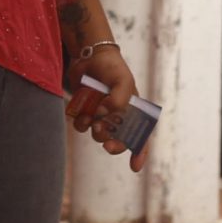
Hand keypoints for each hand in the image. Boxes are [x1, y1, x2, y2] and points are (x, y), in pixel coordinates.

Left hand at [67, 42, 146, 172]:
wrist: (90, 55)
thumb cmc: (112, 67)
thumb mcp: (123, 81)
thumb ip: (118, 100)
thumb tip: (103, 116)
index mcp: (133, 112)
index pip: (141, 137)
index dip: (140, 153)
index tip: (135, 167)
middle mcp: (118, 117)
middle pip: (118, 140)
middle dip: (113, 144)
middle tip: (106, 141)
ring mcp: (101, 116)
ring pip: (98, 135)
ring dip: (95, 131)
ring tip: (92, 117)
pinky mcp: (85, 112)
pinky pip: (82, 127)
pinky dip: (81, 123)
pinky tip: (82, 112)